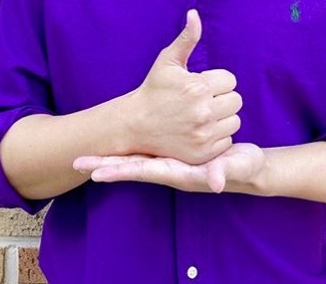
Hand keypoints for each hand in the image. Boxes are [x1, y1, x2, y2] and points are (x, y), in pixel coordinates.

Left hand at [73, 142, 265, 193]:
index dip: (120, 170)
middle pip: (131, 166)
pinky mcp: (174, 154)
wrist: (248, 167)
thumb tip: (215, 181)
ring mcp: (170, 161)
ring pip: (136, 158)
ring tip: (88, 154)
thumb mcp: (236, 168)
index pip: (142, 171)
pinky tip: (120, 143)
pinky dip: (130, 149)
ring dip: (113, 156)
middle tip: (76, 162)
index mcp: (178, 172)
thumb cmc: (242, 168)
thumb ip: (225, 172)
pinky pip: (146, 152)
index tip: (95, 172)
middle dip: (105, 165)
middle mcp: (169, 168)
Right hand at [130, 8, 243, 165]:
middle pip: (236, 101)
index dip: (216, 82)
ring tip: (201, 115)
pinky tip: (199, 130)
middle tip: (201, 101)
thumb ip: (187, 38)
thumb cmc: (154, 89)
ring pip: (234, 121)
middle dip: (221, 99)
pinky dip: (217, 136)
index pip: (230, 80)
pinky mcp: (202, 153)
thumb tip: (195, 14)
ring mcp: (203, 134)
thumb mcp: (168, 61)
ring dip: (222, 118)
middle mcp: (203, 112)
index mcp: (198, 87)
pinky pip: (227, 140)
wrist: (135, 124)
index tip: (200, 86)